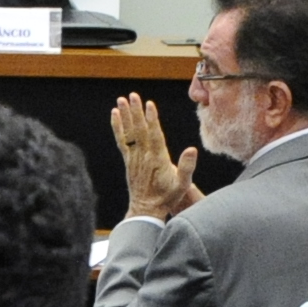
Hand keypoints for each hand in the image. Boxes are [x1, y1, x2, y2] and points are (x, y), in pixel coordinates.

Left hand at [107, 92, 198, 220]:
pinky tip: (115, 115)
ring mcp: (134, 158)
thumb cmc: (167, 198)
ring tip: (121, 100)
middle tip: (133, 95)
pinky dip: (118, 127)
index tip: (149, 105)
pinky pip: (121, 141)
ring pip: (129, 133)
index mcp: (158, 160)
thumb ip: (187, 167)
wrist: (146, 210)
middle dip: (136, 112)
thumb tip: (192, 149)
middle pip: (139, 130)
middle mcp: (143, 157)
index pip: (154, 135)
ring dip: (125, 115)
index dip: (152, 120)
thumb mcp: (182, 185)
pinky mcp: (128, 161)